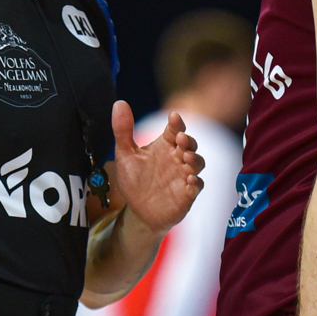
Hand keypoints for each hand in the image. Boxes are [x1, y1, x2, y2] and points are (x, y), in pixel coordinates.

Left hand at [107, 103, 203, 233]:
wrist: (138, 212)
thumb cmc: (135, 181)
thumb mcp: (125, 155)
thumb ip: (123, 130)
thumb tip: (119, 103)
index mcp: (164, 146)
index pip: (174, 130)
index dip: (176, 123)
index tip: (173, 116)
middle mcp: (176, 158)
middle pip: (189, 144)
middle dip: (188, 140)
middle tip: (180, 138)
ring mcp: (183, 175)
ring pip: (197, 163)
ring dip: (195, 158)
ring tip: (186, 157)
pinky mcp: (187, 193)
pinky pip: (196, 185)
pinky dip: (195, 181)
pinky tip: (189, 179)